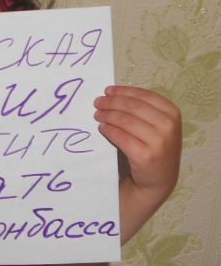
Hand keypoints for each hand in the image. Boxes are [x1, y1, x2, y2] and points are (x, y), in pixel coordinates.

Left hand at [94, 85, 181, 242]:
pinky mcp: (145, 156)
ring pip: (124, 120)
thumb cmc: (153, 145)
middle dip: (111, 102)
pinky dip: (108, 130)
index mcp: (172, 113)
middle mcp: (168, 126)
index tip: (107, 90)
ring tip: (97, 115)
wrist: (159, 178)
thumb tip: (110, 93)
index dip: (123, 91)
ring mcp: (158, 142)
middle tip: (97, 102)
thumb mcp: (156, 124)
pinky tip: (102, 128)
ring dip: (107, 115)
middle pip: (131, 106)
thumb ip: (140, 108)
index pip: (143, 95)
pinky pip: (120, 136)